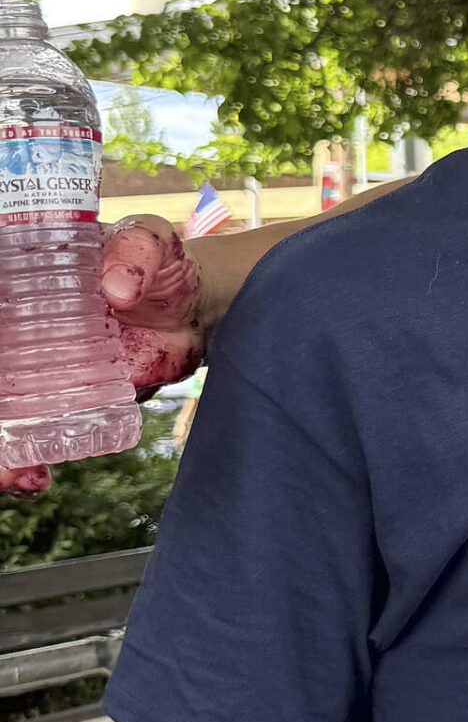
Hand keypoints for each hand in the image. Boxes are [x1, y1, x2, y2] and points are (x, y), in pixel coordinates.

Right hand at [0, 217, 203, 497]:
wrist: (194, 311)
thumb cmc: (162, 265)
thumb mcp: (153, 242)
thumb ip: (139, 251)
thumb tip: (117, 288)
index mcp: (17, 282)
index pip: (1, 303)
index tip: (1, 359)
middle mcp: (12, 331)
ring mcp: (29, 372)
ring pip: (0, 412)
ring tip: (12, 475)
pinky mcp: (57, 405)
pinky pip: (26, 437)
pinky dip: (18, 463)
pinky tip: (32, 479)